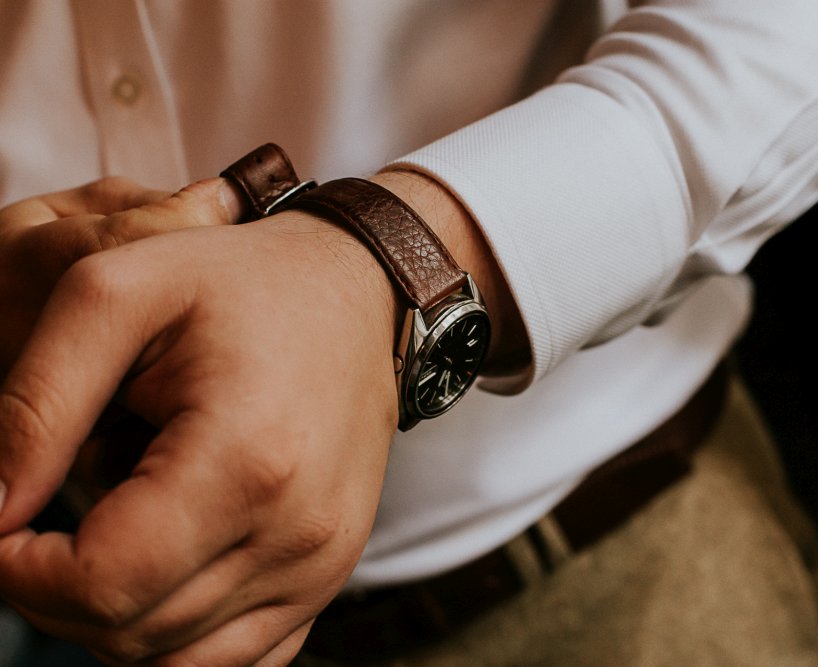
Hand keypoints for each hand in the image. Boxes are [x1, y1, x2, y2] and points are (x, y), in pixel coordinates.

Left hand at [0, 206, 397, 663]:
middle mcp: (299, 532)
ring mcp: (323, 564)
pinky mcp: (330, 575)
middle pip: (133, 634)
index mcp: (247, 460)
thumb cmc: (241, 282)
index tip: (1, 522)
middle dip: (52, 595)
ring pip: (177, 662)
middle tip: (37, 523)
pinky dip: (175, 637)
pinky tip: (160, 569)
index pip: (103, 585)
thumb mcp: (117, 295)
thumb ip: (36, 403)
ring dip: (110, 619)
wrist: (353, 293)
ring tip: (103, 537)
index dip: (19, 574)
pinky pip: (236, 660)